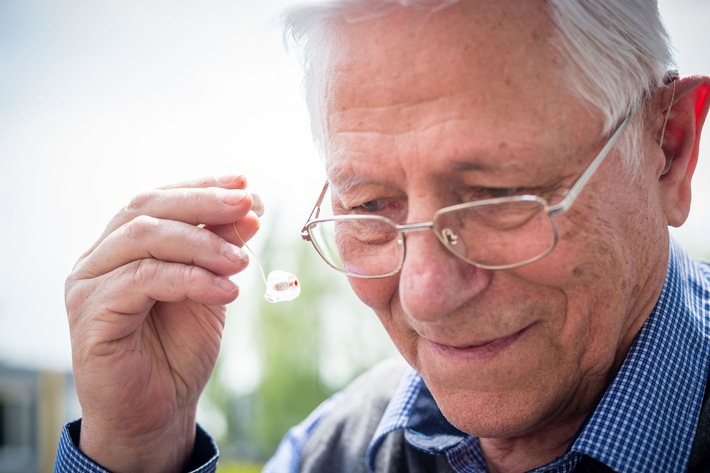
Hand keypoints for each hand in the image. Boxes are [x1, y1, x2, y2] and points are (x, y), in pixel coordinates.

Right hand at [65, 175, 260, 471]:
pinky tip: (225, 291)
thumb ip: (220, 249)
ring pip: (143, 237)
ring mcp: (89, 283)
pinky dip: (189, 279)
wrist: (158, 412)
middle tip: (247, 205)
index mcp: (124, 246)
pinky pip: (142, 279)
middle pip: (145, 207)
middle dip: (203, 202)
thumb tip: (250, 208)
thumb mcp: (210, 288)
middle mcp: (99, 258)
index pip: (158, 199)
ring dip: (201, 243)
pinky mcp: (90, 313)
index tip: (246, 184)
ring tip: (242, 260)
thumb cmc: (179, 350)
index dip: (201, 186)